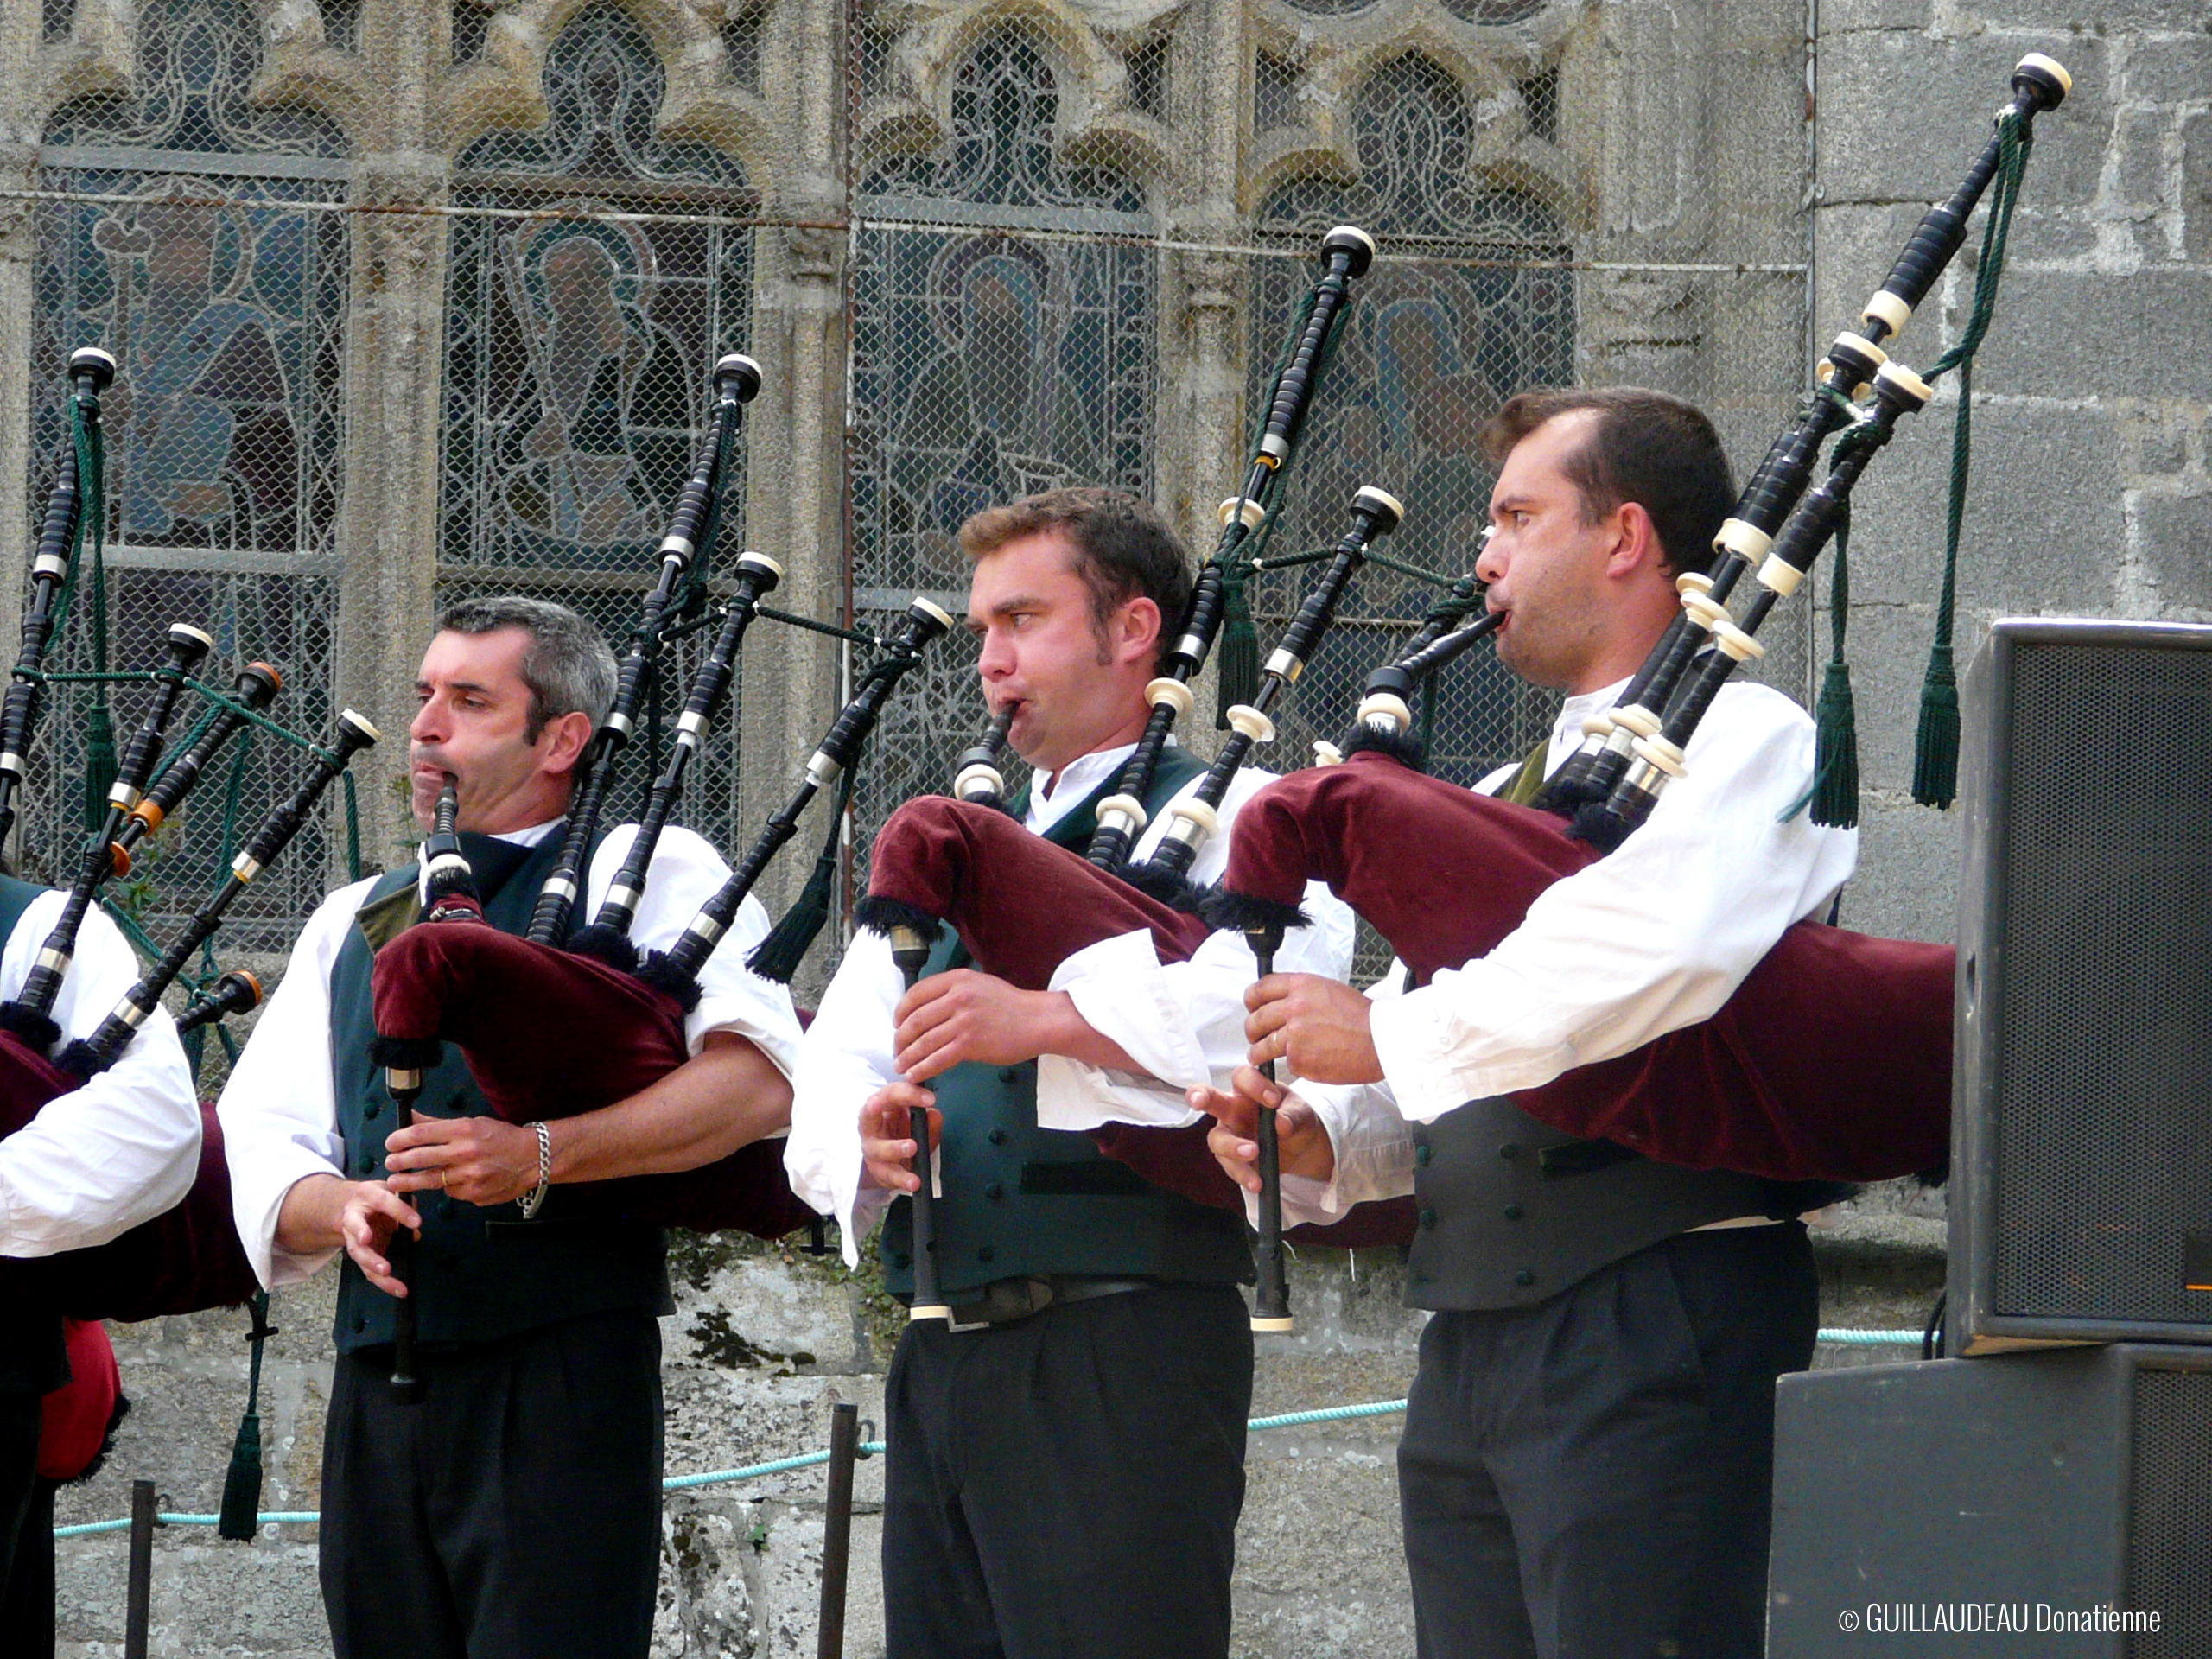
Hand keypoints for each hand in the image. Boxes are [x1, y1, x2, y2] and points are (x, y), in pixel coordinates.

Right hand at [337, 1182, 422, 1296]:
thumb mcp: (391, 1189)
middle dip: (370, 1253)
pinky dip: (383, 1282)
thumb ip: (405, 1204)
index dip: (399, 1211)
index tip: (417, 1222)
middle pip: (357, 1237)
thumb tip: (415, 1229)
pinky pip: (368, 1269)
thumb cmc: (377, 1196)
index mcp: (366, 1195)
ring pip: (359, 1255)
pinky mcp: (360, 1253)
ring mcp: (353, 1237)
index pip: (383, 1201)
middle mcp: (353, 1217)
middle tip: (384, 1266)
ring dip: (373, 1268)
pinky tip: (399, 1290)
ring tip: (388, 1276)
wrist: (353, 1203)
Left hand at [384, 1115, 542, 1206]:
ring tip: (395, 1181)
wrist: (534, 1159)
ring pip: (429, 1181)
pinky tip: (445, 1182)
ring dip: (408, 1181)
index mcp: (464, 1130)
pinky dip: (445, 1187)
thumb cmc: (502, 1138)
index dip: (399, 1139)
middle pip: (420, 1158)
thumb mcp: (473, 1123)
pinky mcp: (474, 1194)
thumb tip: (410, 1119)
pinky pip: (450, 1192)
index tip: (390, 1143)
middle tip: (389, 1163)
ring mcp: (470, 1176)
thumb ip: (439, 1124)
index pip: (421, 1134)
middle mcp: (465, 1153)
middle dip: (398, 1161)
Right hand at [859, 1082, 942, 1194]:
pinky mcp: (876, 1170)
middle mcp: (870, 1125)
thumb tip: (934, 1114)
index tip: (931, 1098)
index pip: (891, 1093)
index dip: (909, 1093)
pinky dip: (901, 1179)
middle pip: (869, 1112)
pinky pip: (887, 1174)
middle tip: (900, 1108)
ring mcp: (871, 1148)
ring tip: (913, 1147)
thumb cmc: (904, 1133)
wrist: (894, 1162)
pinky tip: (913, 1182)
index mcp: (881, 1106)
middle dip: (880, 1107)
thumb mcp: (920, 1125)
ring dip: (895, 1147)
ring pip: (877, 1148)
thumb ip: (929, 1121)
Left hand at [893, 969, 1060, 1082]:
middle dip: (901, 1038)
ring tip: (902, 1066)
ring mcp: (964, 1021)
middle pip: (916, 1020)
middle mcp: (958, 997)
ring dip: (908, 1057)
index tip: (897, 1024)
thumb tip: (927, 1007)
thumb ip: (954, 991)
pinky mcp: (970, 1044)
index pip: (916, 994)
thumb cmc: (1011, 1005)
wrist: (1037, 1020)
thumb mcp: (980, 984)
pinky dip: (923, 1069)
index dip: (901, 1011)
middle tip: (897, 1049)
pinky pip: (938, 1059)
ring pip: (924, 1042)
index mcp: (957, 979)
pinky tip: (915, 1075)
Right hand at [1191, 1066, 1336, 1193]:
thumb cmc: (1295, 1117)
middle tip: (1199, 1100)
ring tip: (1253, 1152)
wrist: (1303, 1146)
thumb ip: (1292, 1115)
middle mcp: (1233, 1109)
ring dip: (1232, 1146)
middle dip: (1200, 1096)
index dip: (1253, 1084)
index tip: (1273, 1100)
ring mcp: (1230, 1134)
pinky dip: (1243, 1174)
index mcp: (1249, 1089)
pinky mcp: (1233, 1159)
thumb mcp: (1301, 1112)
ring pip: (1217, 1139)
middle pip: (1210, 1098)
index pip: (1242, 1077)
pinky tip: (1257, 1181)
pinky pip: (1230, 1166)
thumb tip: (1281, 1123)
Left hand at [1245, 974, 1384, 1084]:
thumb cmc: (1360, 1016)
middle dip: (1252, 1030)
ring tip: (1261, 1056)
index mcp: (1301, 986)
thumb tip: (1278, 1001)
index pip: (1260, 989)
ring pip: (1261, 1047)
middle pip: (1255, 1020)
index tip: (1252, 1008)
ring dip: (1258, 1053)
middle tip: (1255, 1036)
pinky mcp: (1299, 1060)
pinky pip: (1285, 1063)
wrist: (1380, 1041)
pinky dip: (1292, 1065)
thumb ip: (1300, 993)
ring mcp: (1295, 1036)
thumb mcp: (1328, 990)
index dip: (1252, 1001)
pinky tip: (1305, 1062)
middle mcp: (1294, 1008)